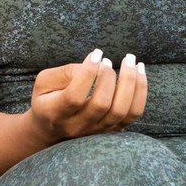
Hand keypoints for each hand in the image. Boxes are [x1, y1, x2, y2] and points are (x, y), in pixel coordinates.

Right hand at [28, 48, 148, 142]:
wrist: (52, 131)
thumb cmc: (48, 99)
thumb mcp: (44, 83)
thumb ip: (66, 72)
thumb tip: (95, 65)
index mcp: (56, 113)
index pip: (74, 97)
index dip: (88, 73)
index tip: (96, 53)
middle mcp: (78, 126)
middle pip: (101, 104)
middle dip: (109, 76)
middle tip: (108, 60)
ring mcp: (98, 131)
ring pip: (121, 110)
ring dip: (130, 82)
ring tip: (131, 61)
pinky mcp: (113, 130)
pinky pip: (133, 113)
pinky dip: (140, 91)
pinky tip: (140, 72)